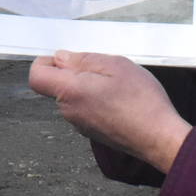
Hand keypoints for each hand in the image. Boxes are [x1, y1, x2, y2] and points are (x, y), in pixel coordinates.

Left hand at [29, 50, 189, 171]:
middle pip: (56, 85)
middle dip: (73, 72)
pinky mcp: (92, 132)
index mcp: (69, 92)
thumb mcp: (115, 65)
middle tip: (103, 68)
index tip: (67, 58)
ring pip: (72, 96)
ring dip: (87, 86)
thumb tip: (62, 58)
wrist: (159, 138)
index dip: (47, 62)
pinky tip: (120, 99)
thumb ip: (83, 60)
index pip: (36, 76)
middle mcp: (69, 111)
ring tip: (116, 84)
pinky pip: (85, 108)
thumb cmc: (141, 102)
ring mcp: (80, 124)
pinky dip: (96, 99)